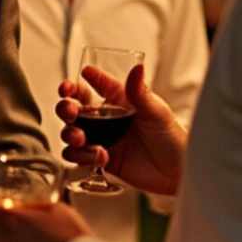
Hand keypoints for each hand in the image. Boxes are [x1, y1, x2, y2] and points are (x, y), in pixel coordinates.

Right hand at [57, 64, 185, 197]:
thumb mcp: (157, 113)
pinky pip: (78, 156)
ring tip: (82, 139)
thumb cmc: (172, 138)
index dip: (77, 81)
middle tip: (70, 111)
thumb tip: (137, 68)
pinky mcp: (100, 158)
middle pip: (74, 107)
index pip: (94, 84)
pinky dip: (83, 156)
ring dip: (70, 133)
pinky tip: (101, 156)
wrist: (176, 173)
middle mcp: (107, 117)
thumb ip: (141, 93)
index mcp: (120, 99)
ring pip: (71, 132)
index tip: (70, 85)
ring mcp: (102, 138)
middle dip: (65, 107)